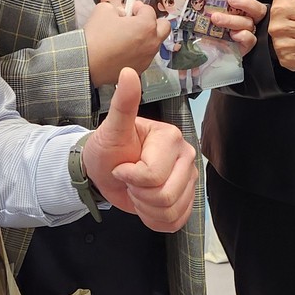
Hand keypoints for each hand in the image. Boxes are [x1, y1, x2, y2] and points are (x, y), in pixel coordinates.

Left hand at [81, 68, 196, 232]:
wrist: (105, 172)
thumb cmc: (108, 149)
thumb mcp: (111, 127)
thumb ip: (123, 102)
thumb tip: (128, 72)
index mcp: (171, 138)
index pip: (153, 174)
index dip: (130, 177)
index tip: (120, 166)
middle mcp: (186, 157)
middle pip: (165, 195)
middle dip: (138, 193)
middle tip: (128, 179)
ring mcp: (189, 179)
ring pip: (171, 210)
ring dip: (145, 208)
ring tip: (136, 190)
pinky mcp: (186, 199)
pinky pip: (176, 222)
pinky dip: (155, 219)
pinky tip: (146, 204)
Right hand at [84, 0, 168, 86]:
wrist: (86, 63)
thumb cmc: (96, 36)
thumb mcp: (103, 11)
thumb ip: (117, 8)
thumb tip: (122, 13)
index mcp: (146, 26)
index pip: (149, 10)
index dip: (139, 7)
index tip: (131, 9)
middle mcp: (152, 43)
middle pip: (164, 27)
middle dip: (153, 22)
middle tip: (138, 22)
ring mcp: (147, 58)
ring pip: (153, 43)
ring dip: (145, 38)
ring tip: (126, 38)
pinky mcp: (139, 70)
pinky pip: (143, 57)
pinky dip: (137, 52)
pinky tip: (122, 51)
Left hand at [203, 0, 267, 55]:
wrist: (200, 56)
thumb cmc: (204, 32)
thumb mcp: (202, 14)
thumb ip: (202, 1)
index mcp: (239, 10)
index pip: (249, 0)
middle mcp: (246, 20)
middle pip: (256, 10)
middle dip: (245, 3)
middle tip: (230, 0)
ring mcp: (247, 34)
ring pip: (248, 23)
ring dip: (232, 20)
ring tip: (216, 19)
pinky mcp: (245, 47)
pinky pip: (250, 39)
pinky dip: (243, 35)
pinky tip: (232, 36)